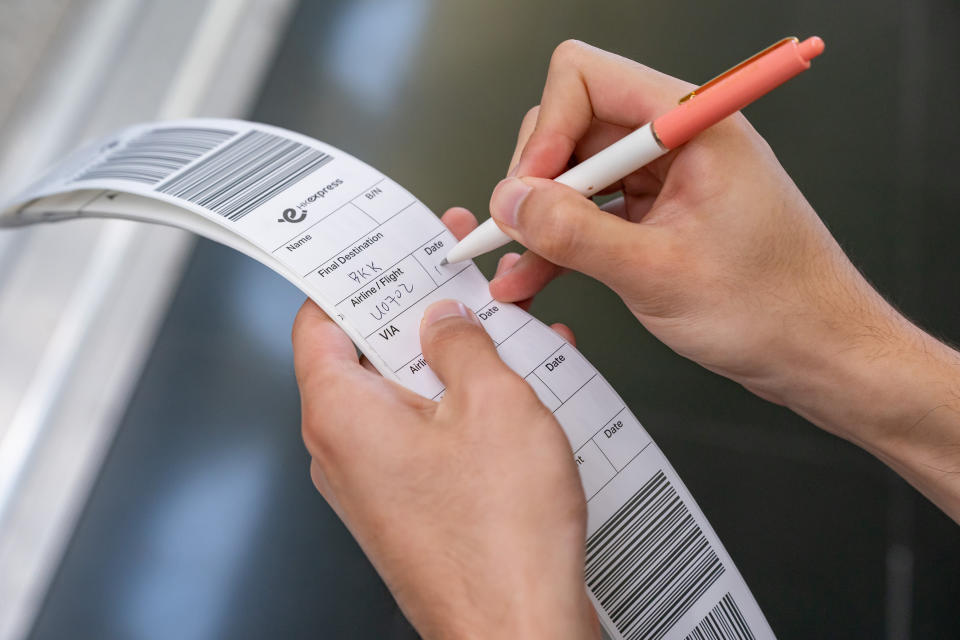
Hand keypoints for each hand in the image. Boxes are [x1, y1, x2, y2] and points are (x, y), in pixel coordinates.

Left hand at [292, 218, 597, 637]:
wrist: (518, 631)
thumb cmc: (498, 541)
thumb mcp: (494, 404)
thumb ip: (463, 344)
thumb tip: (447, 321)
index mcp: (343, 413)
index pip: (319, 319)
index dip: (354, 275)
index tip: (381, 248)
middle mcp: (346, 450)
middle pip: (368, 352)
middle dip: (418, 312)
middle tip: (457, 281)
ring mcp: (378, 482)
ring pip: (406, 393)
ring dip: (453, 359)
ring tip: (503, 332)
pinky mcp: (412, 505)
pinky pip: (430, 434)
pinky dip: (466, 405)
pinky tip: (519, 390)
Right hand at [452, 40, 959, 520]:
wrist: (819, 353)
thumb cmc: (775, 310)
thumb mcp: (657, 273)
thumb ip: (574, 233)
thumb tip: (513, 202)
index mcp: (693, 124)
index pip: (586, 79)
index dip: (547, 131)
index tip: (530, 191)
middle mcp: (678, 140)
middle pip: (572, 125)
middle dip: (537, 181)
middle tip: (518, 231)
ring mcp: (668, 178)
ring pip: (576, 175)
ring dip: (542, 220)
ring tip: (517, 266)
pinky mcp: (660, 213)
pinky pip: (593, 213)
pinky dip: (563, 242)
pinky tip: (536, 276)